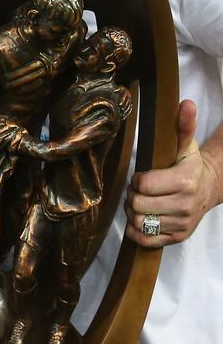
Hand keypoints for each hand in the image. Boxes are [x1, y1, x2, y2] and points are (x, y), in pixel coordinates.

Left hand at [125, 99, 218, 245]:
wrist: (210, 189)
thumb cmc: (191, 165)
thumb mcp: (186, 145)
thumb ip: (183, 126)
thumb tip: (185, 103)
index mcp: (184, 181)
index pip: (143, 184)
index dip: (137, 180)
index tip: (141, 177)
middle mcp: (184, 205)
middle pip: (138, 204)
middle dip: (132, 196)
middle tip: (137, 190)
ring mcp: (181, 223)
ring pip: (139, 222)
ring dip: (133, 212)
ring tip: (139, 203)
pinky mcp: (178, 237)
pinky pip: (146, 240)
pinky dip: (136, 231)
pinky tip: (140, 219)